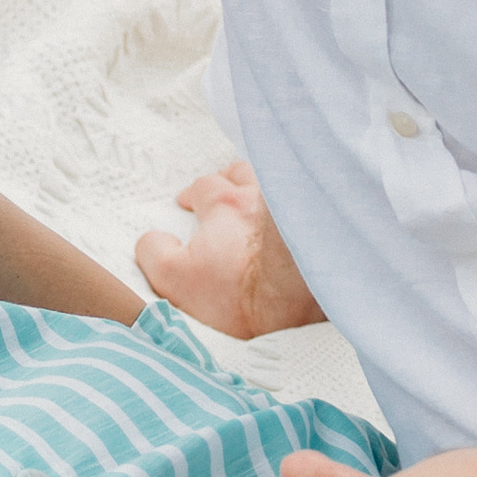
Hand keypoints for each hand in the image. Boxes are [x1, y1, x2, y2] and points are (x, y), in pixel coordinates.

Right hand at [136, 159, 320, 337]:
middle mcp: (263, 198)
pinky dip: (299, 203)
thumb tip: (152, 239)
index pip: (203, 186)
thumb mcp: (177, 278)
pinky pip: (310, 201)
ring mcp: (298, 208)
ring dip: (265, 185)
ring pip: (279, 181)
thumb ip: (155, 253)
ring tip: (261, 196)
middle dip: (231, 178)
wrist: (299, 303)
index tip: (187, 202)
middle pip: (245, 173)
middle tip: (225, 188)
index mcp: (225, 204)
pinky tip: (300, 216)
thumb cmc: (241, 293)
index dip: (192, 194)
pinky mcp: (324, 227)